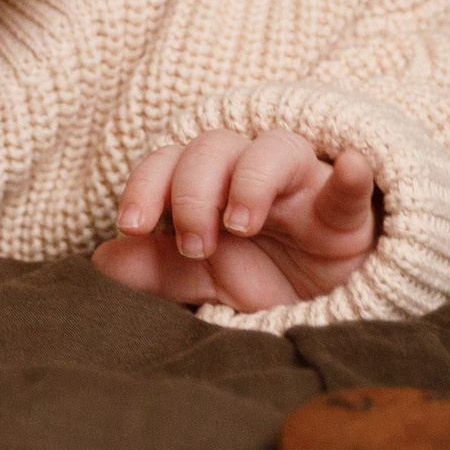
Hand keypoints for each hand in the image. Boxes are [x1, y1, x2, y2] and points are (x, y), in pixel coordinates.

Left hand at [92, 129, 378, 313]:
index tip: (132, 226)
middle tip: (196, 244)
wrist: (329, 303)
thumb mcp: (204, 280)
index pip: (168, 162)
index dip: (146, 186)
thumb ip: (155, 269)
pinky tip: (349, 166)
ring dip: (251, 180)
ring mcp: (301, 184)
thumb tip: (99, 262)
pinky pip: (348, 184)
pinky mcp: (345, 210)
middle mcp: (251, 171)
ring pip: (272, 147)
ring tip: (242, 223)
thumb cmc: (266, 276)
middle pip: (214, 146)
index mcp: (211, 184)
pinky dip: (350, 174)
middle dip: (194, 192)